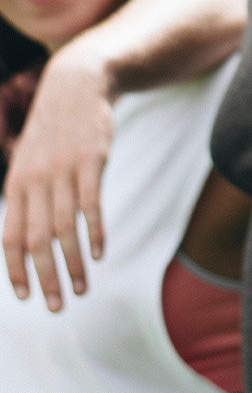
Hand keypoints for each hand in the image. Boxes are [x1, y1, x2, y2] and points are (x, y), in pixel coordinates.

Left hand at [2, 47, 114, 311]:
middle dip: (47, 279)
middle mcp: (35, 181)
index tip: (25, 298)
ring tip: (84, 288)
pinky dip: (95, 232)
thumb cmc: (53, 132)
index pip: (11, 238)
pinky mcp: (91, 160)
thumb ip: (26, 198)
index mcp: (16, 185)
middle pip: (38, 241)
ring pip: (65, 228)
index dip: (16, 270)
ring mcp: (63, 170)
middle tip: (58, 306)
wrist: (75, 86)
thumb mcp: (28, 162)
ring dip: (73, 264)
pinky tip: (99, 252)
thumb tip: (24, 241)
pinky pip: (91, 203)